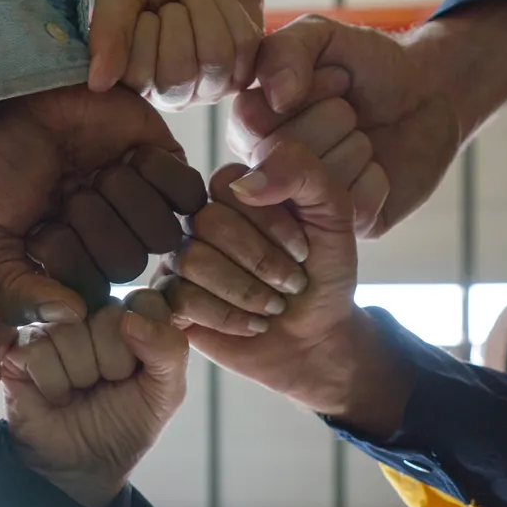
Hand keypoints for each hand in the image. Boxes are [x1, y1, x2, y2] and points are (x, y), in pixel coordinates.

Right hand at [3, 291, 190, 506]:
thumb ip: (169, 350)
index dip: (148, 345)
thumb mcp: (166, 393)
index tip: (139, 372)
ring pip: (71, 332)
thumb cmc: (125, 424)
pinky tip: (56, 396)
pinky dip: (53, 386)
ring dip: (81, 376)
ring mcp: (51, 326)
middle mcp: (90, 311)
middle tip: (105, 385)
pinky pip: (39, 351)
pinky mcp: (18, 347)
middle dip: (114, 364)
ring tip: (79, 390)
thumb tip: (130, 318)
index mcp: (131, 314)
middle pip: (109, 316)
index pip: (146, 302)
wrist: (84, 466)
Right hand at [27, 147, 214, 307]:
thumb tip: (72, 317)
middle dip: (93, 220)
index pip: (91, 293)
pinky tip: (130, 155)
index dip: (64, 254)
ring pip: (163, 234)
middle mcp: (112, 245)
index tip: (40, 222)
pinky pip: (191, 195)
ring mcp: (144, 209)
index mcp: (72, 269)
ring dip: (125, 194)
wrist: (24, 96)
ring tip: (98, 169)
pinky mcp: (171, 172)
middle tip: (69, 188)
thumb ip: (12, 291)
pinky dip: (158, 172)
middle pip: (129, 265)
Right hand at [87, 0, 263, 105]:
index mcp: (130, 76)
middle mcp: (167, 90)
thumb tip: (97, 84)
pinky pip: (244, 50)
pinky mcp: (243, 70)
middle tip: (175, 1)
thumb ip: (107, 31)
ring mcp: (207, 85)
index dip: (146, 32)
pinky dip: (234, 14)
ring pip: (215, 62)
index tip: (147, 9)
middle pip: (179, 76)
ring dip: (207, 13)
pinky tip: (221, 5)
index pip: (139, 78)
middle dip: (179, 20)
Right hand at [160, 164, 314, 335]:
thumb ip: (300, 170)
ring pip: (192, 261)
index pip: (229, 185)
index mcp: (233, 191)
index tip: (305, 251)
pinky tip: (253, 325)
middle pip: (208, 223)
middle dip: (262, 261)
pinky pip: (181, 300)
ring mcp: (181, 261)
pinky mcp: (172, 303)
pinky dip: (228, 317)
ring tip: (273, 306)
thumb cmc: (323, 273)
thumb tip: (246, 183)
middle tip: (293, 284)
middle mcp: (199, 221)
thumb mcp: (333, 212)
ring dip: (246, 291)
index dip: (272, 222)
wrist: (318, 336)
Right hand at [230, 4, 506, 236]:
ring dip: (357, 147)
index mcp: (249, 128)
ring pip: (320, 183)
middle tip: (352, 110)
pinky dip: (377, 178)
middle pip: (286, 154)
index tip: (338, 79)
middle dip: (335, 118)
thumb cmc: (368, 66)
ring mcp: (303, 206)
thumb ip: (285, 51)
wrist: (430, 94)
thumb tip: (278, 98)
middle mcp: (266, 173)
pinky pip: (353, 207)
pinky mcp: (343, 230)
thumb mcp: (322, 37)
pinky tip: (378, 166)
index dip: (308, 92)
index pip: (253, 119)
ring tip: (364, 136)